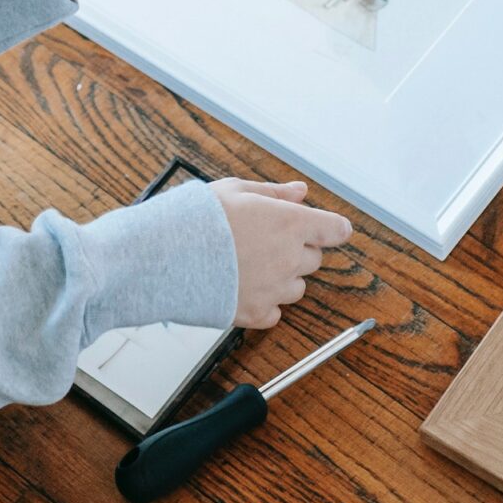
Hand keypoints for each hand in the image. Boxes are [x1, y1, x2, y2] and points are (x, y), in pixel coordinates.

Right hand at [210, 178, 353, 328]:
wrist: (165, 255)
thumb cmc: (198, 218)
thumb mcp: (236, 190)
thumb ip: (275, 193)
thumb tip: (300, 191)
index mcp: (290, 223)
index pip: (336, 230)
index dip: (330, 228)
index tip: (323, 229)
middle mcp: (290, 258)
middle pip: (314, 259)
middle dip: (297, 250)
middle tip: (264, 241)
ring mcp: (275, 289)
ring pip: (297, 288)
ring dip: (283, 278)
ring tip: (248, 266)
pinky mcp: (256, 313)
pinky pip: (275, 312)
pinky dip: (264, 303)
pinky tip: (241, 288)